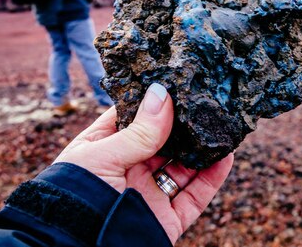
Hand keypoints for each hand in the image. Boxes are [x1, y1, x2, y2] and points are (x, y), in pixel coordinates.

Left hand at [54, 83, 233, 242]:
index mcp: (105, 150)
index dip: (152, 101)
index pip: (132, 119)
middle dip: (184, 123)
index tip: (176, 81)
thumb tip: (162, 93)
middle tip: (205, 100)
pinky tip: (225, 156)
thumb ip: (138, 130)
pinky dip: (213, 177)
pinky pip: (195, 196)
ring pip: (184, 167)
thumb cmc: (76, 197)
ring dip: (202, 148)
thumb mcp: (102, 156)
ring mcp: (149, 194)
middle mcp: (128, 170)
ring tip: (221, 124)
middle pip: (163, 141)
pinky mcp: (166, 219)